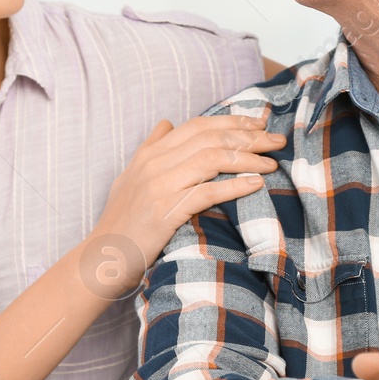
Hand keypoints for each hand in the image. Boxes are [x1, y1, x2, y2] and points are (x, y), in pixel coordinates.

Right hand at [94, 113, 283, 271]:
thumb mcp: (130, 177)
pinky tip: (256, 184)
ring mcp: (159, 186)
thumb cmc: (121, 221)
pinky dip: (234, 186)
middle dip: (248, 136)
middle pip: (210, 138)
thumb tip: (166, 122)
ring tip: (272, 163)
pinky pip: (206, 192)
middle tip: (277, 141)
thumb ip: (150, 148)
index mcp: (150, 153)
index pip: (199, 125)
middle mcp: (154, 163)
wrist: (101, 258)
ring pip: (211, 159)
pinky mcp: (165, 211)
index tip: (260, 124)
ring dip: (247, 159)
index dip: (232, 121)